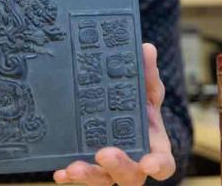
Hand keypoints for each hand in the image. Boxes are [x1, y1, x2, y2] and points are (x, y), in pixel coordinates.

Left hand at [53, 43, 175, 185]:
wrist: (119, 114)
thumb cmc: (138, 107)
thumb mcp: (145, 89)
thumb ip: (147, 73)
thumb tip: (146, 49)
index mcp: (153, 146)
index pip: (163, 163)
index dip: (158, 165)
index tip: (149, 163)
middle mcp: (132, 163)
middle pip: (130, 176)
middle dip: (118, 167)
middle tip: (104, 153)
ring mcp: (109, 170)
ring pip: (102, 180)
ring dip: (88, 175)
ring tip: (73, 167)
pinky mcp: (88, 169)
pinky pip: (78, 179)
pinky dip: (69, 177)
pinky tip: (59, 172)